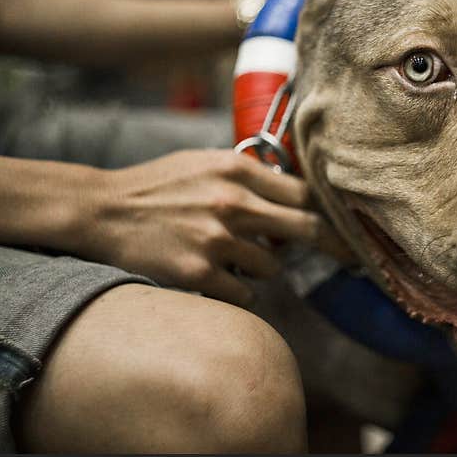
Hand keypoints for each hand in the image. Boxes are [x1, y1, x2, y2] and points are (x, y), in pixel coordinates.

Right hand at [79, 149, 347, 305]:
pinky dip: (238, 290)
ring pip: (272, 267)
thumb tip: (297, 193)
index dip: (332, 213)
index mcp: (236, 171)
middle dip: (334, 247)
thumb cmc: (158, 185)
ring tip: (229, 256)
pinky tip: (216, 276)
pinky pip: (245, 293)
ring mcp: (216, 240)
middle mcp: (232, 203)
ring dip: (261, 267)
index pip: (305, 194)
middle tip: (353, 260)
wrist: (102, 210)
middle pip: (307, 229)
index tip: (350, 228)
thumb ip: (250, 176)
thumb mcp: (206, 163)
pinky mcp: (199, 273)